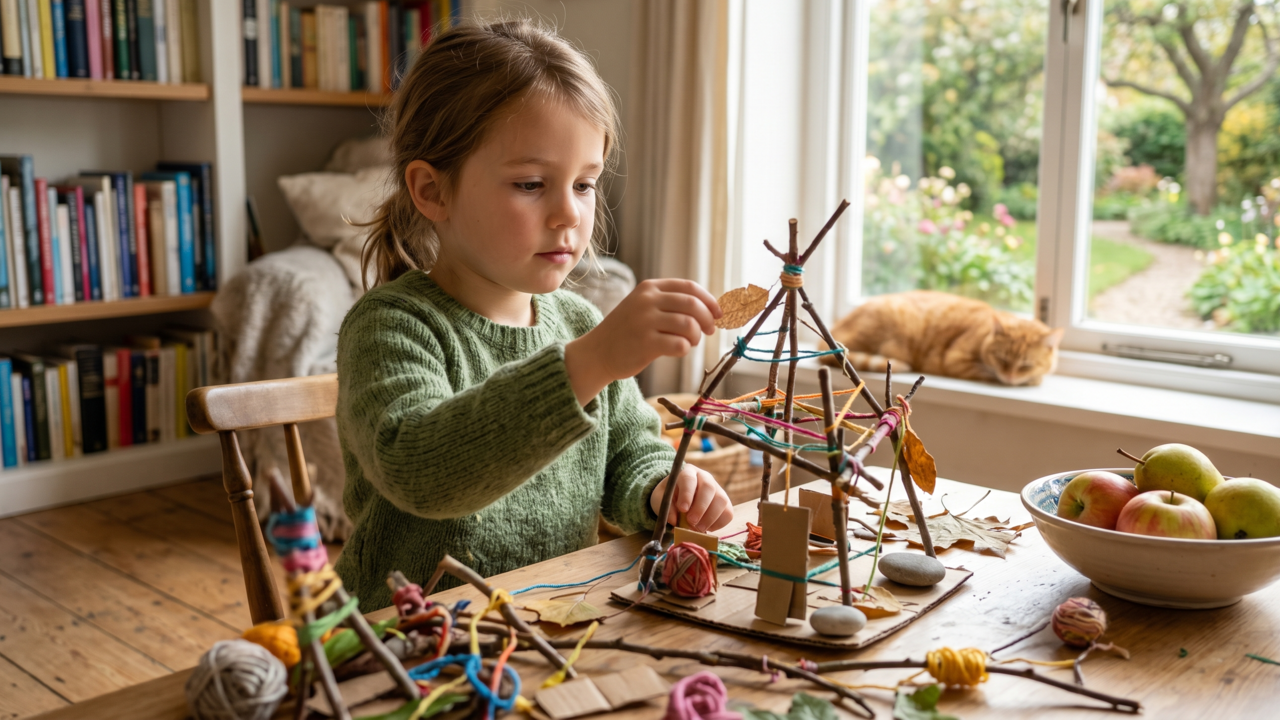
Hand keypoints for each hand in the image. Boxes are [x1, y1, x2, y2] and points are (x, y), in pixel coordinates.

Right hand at [564, 279, 720, 405]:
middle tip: (709, 331)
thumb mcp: (643, 306)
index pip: (689, 287)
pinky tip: (677, 351)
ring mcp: (645, 322)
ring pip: (689, 325)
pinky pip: (680, 345)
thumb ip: (670, 303)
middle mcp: (647, 301)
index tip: (719, 313)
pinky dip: (685, 349)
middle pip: (693, 305)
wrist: (597, 352)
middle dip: (707, 319)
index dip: (709, 300)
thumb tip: (710, 309)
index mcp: (649, 288)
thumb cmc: (627, 331)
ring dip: (696, 336)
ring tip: (690, 342)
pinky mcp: (645, 344)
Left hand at [649, 464, 734, 532]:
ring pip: (721, 500)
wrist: (679, 498)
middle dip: (700, 507)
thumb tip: (675, 521)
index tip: (682, 509)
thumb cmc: (669, 496)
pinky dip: (718, 523)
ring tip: (699, 528)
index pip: (689, 479)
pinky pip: (728, 512)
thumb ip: (666, 508)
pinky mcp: (725, 502)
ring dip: (710, 517)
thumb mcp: (661, 499)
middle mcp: (705, 477)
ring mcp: (717, 489)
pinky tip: (706, 528)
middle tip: (691, 521)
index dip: (687, 494)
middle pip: (708, 487)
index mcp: (687, 472)